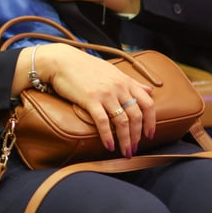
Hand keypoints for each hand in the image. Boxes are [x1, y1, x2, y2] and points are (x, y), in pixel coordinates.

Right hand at [34, 43, 155, 157]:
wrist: (61, 60)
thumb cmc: (85, 66)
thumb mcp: (112, 71)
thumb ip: (131, 82)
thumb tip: (149, 90)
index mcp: (126, 81)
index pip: (148, 104)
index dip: (151, 121)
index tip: (149, 134)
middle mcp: (119, 88)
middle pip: (136, 116)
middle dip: (137, 136)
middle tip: (135, 148)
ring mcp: (105, 94)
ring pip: (122, 121)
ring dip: (126, 140)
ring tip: (125, 152)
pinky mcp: (90, 99)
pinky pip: (103, 122)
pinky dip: (107, 136)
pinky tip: (109, 146)